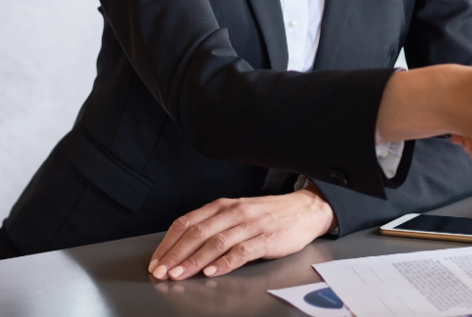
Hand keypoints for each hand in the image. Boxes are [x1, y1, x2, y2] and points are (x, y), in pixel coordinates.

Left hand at [148, 185, 335, 280]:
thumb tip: (182, 248)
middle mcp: (235, 212)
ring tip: (179, 275)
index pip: (188, 222)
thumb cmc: (269, 214)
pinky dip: (224, 263)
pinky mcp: (266, 238)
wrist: (305, 210)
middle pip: (198, 233)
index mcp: (224, 205)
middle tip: (161, 272)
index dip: (168, 243)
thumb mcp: (238, 213)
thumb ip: (214, 226)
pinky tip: (212, 272)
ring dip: (194, 261)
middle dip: (175, 254)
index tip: (156, 261)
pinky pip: (242, 251)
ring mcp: (251, 225)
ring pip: (216, 242)